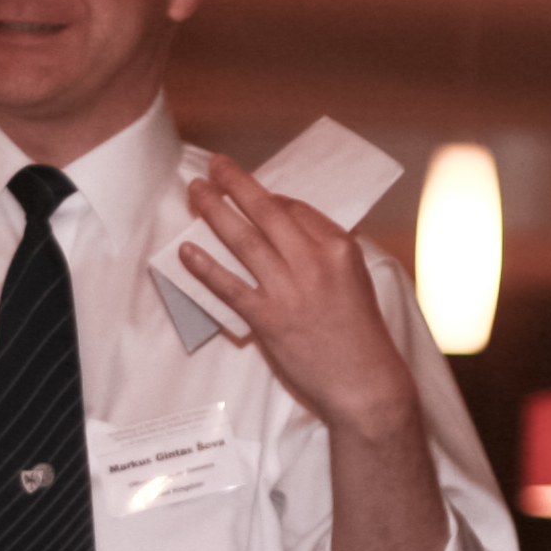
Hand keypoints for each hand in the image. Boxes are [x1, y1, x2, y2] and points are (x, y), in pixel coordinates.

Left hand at [176, 157, 420, 440]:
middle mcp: (313, 261)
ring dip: (214, 211)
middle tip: (214, 166)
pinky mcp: (269, 319)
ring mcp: (289, 290)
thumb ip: (326, 253)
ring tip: (195, 192)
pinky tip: (186, 250)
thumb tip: (293, 233)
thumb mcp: (355, 280)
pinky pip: (229, 286)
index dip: (268, 196)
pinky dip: (205, 266)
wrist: (364, 384)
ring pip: (243, 240)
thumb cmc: (361, 335)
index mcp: (339, 247)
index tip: (249, 189)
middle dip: (235, 184)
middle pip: (266, 211)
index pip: (296, 209)